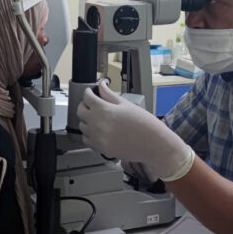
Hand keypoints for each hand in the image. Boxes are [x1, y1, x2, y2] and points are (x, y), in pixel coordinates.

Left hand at [77, 80, 194, 181]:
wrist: (153, 144)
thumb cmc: (144, 124)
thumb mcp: (126, 104)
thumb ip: (109, 95)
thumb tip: (101, 85)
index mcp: (104, 110)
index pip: (86, 97)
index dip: (88, 92)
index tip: (90, 91)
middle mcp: (97, 124)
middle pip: (80, 111)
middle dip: (84, 105)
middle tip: (92, 104)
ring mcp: (97, 137)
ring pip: (82, 126)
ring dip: (86, 120)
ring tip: (96, 118)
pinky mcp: (100, 148)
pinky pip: (87, 140)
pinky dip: (89, 134)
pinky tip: (98, 131)